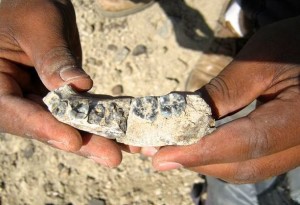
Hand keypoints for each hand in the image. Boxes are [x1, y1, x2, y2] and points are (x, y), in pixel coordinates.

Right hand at [0, 0, 122, 166]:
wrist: (32, 4)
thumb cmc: (24, 5)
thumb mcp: (37, 25)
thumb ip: (53, 57)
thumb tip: (79, 86)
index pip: (13, 112)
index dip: (43, 128)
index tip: (72, 140)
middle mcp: (14, 96)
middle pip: (45, 125)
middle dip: (80, 140)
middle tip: (111, 155)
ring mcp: (38, 97)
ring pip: (66, 121)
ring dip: (96, 134)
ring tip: (125, 145)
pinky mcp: (59, 95)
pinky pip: (80, 108)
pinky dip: (101, 116)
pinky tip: (123, 123)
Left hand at [152, 16, 299, 182]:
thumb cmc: (293, 48)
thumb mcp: (258, 63)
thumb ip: (223, 93)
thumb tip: (181, 119)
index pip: (246, 144)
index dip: (201, 152)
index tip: (162, 156)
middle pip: (243, 165)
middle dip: (196, 160)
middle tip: (157, 152)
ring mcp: (293, 149)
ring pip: (244, 168)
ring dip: (204, 161)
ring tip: (170, 150)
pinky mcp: (282, 147)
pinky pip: (248, 160)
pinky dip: (218, 156)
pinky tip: (196, 146)